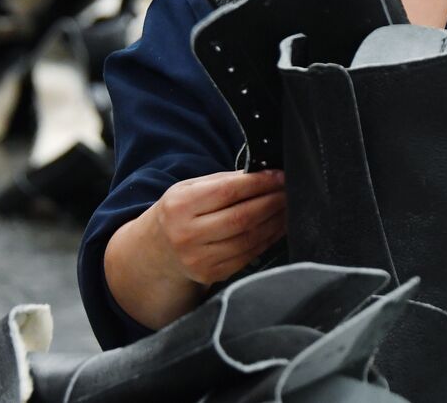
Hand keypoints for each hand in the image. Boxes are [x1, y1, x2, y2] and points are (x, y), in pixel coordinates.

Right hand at [149, 169, 286, 285]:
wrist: (157, 249)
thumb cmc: (180, 212)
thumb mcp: (190, 188)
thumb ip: (223, 181)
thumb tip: (263, 174)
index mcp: (180, 206)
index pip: (227, 191)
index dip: (258, 183)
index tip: (279, 176)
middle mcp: (187, 234)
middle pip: (241, 217)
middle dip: (271, 202)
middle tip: (288, 191)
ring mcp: (199, 258)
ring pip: (248, 238)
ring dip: (274, 221)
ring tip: (287, 208)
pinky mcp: (211, 273)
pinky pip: (248, 255)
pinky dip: (267, 240)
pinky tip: (277, 227)